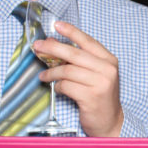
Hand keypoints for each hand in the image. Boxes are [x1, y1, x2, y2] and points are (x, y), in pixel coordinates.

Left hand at [33, 21, 123, 136]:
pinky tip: (58, 89)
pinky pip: (67, 86)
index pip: (87, 41)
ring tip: (43, 76)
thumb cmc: (99, 96)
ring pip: (67, 70)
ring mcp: (100, 83)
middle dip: (53, 48)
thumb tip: (53, 43)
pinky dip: (59, 87)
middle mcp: (107, 70)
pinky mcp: (91, 97)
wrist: (110, 122)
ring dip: (51, 72)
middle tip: (38, 47)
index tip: (56, 25)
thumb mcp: (93, 74)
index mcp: (109, 60)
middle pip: (74, 54)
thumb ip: (77, 59)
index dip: (71, 31)